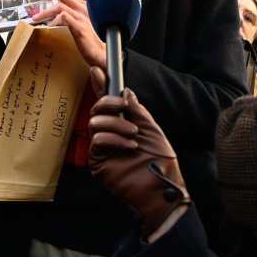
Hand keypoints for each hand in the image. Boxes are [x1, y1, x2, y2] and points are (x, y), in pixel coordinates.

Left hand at [32, 0, 106, 68]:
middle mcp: (84, 9)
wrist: (102, 52)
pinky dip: (54, 20)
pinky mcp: (80, 28)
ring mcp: (82, 18)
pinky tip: (49, 25)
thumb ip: (72, 15)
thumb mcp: (82, 22)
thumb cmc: (91, 39)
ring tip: (37, 17)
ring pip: (60, 6)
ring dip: (45, 11)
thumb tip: (56, 13)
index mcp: (84, 6)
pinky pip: (64, 17)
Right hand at [88, 81, 190, 235]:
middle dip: (110, 103)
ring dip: (116, 125)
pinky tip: (128, 147)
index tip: (97, 70)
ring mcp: (103, 146)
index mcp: (123, 122)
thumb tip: (124, 90)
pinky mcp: (98, 159)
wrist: (161, 186)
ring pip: (95, 122)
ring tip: (133, 135)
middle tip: (124, 106)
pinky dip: (113, 139)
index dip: (101, 85)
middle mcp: (110, 132)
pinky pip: (97, 139)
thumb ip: (135, 108)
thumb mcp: (150, 127)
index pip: (108, 101)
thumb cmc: (160, 160)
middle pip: (97, 107)